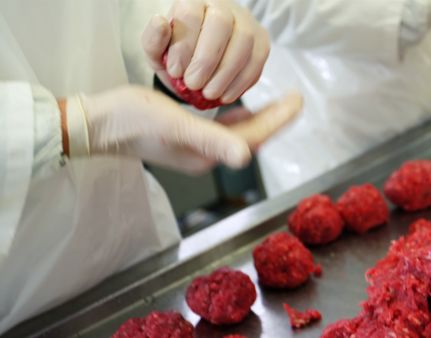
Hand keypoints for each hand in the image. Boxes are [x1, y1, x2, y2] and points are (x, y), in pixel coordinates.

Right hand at [76, 86, 300, 173]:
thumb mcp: (176, 125)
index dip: (277, 120)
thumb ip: (212, 140)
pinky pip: (222, 129)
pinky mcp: (185, 138)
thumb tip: (245, 157)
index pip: (252, 139)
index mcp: (205, 156)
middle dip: (274, 119)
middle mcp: (204, 156)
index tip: (297, 100)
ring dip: (258, 119)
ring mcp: (195, 148)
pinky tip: (241, 109)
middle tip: (294, 99)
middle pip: (250, 138)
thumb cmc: (133, 121)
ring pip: (237, 134)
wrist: (99, 124)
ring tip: (277, 103)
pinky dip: (236, 119)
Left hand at [141, 0, 269, 103]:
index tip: (175, 71)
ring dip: (226, 73)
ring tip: (210, 93)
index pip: (190, 14)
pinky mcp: (261, 41)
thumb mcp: (158, 51)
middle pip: (220, 24)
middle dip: (206, 60)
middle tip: (193, 84)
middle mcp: (222, 6)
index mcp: (193, 1)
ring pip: (243, 41)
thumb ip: (154, 41)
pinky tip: (225, 95)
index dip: (183, 45)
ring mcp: (246, 22)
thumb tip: (160, 22)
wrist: (199, 65)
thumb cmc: (179, 56)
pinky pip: (257, 59)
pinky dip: (241, 81)